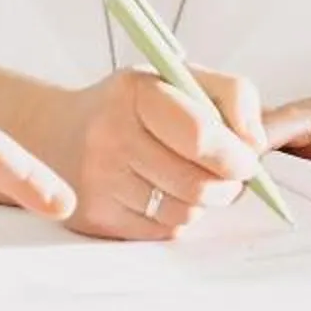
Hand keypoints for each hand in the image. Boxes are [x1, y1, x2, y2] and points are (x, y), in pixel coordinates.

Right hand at [48, 68, 266, 240]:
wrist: (54, 133)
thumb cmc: (131, 107)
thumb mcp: (178, 79)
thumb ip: (232, 95)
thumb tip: (255, 143)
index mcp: (136, 92)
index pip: (199, 134)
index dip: (235, 155)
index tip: (247, 160)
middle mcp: (110, 135)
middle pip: (198, 184)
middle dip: (227, 186)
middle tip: (228, 176)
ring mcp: (98, 180)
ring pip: (185, 212)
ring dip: (201, 202)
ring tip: (188, 179)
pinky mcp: (94, 216)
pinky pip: (162, 231)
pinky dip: (174, 217)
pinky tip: (159, 194)